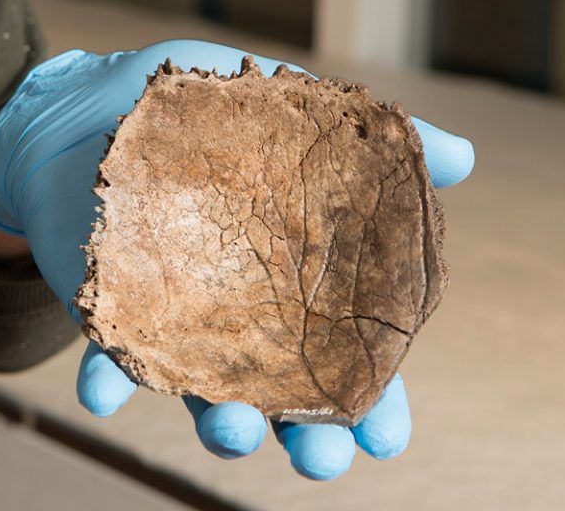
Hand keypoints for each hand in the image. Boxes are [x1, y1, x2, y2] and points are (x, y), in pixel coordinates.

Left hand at [0, 39, 473, 478]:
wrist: (107, 104)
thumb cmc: (215, 118)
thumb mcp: (298, 117)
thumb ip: (372, 146)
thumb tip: (462, 158)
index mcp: (297, 287)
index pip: (344, 359)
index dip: (370, 403)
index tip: (385, 439)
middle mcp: (242, 317)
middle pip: (282, 396)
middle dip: (303, 435)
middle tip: (319, 459)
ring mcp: (178, 320)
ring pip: (203, 392)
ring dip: (217, 423)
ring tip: (231, 432)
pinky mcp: (114, 308)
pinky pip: (108, 357)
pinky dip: (104, 381)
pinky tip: (102, 396)